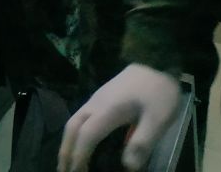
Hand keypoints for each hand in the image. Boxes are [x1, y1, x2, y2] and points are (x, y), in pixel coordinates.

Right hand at [58, 65, 180, 171]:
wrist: (156, 60)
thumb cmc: (158, 92)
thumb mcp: (157, 119)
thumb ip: (142, 143)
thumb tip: (127, 167)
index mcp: (108, 110)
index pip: (87, 135)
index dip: (79, 156)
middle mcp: (96, 104)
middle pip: (72, 127)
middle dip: (65, 150)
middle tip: (63, 171)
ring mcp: (97, 99)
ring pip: (73, 121)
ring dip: (68, 142)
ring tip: (68, 162)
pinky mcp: (101, 98)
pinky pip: (80, 118)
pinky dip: (75, 134)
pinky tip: (81, 144)